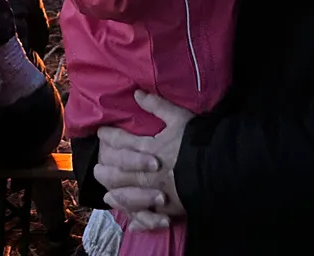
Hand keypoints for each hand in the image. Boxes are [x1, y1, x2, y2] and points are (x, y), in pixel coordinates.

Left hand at [96, 91, 193, 229]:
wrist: (218, 166)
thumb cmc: (197, 140)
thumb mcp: (178, 117)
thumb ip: (156, 106)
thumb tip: (136, 93)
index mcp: (149, 148)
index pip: (122, 142)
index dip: (110, 137)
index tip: (100, 133)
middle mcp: (147, 171)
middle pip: (119, 172)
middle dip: (105, 170)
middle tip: (96, 169)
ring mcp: (155, 192)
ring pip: (128, 195)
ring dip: (115, 194)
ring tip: (107, 194)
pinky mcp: (167, 208)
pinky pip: (147, 215)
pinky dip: (137, 218)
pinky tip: (131, 221)